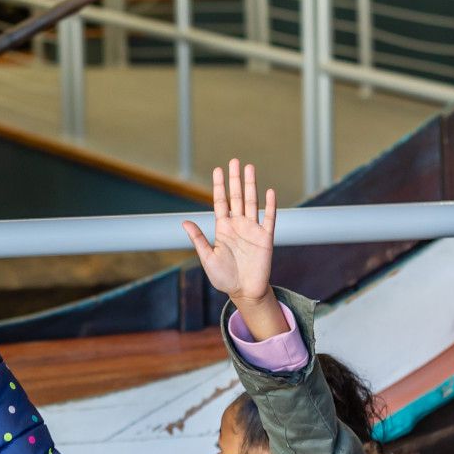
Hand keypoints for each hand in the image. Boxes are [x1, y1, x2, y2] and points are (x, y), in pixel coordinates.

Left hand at [183, 160, 287, 342]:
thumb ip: (198, 239)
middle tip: (234, 161)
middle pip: (236, 197)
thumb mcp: (207, 258)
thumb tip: (184, 222)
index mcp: (223, 229)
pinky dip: (269, 205)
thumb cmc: (224, 277)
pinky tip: (269, 191)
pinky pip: (269, 218)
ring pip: (251, 202)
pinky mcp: (265, 238)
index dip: (219, 186)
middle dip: (235, 179)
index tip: (218, 169)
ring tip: (250, 168)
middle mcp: (238, 225)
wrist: (244, 292)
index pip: (221, 202)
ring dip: (251, 185)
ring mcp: (252, 230)